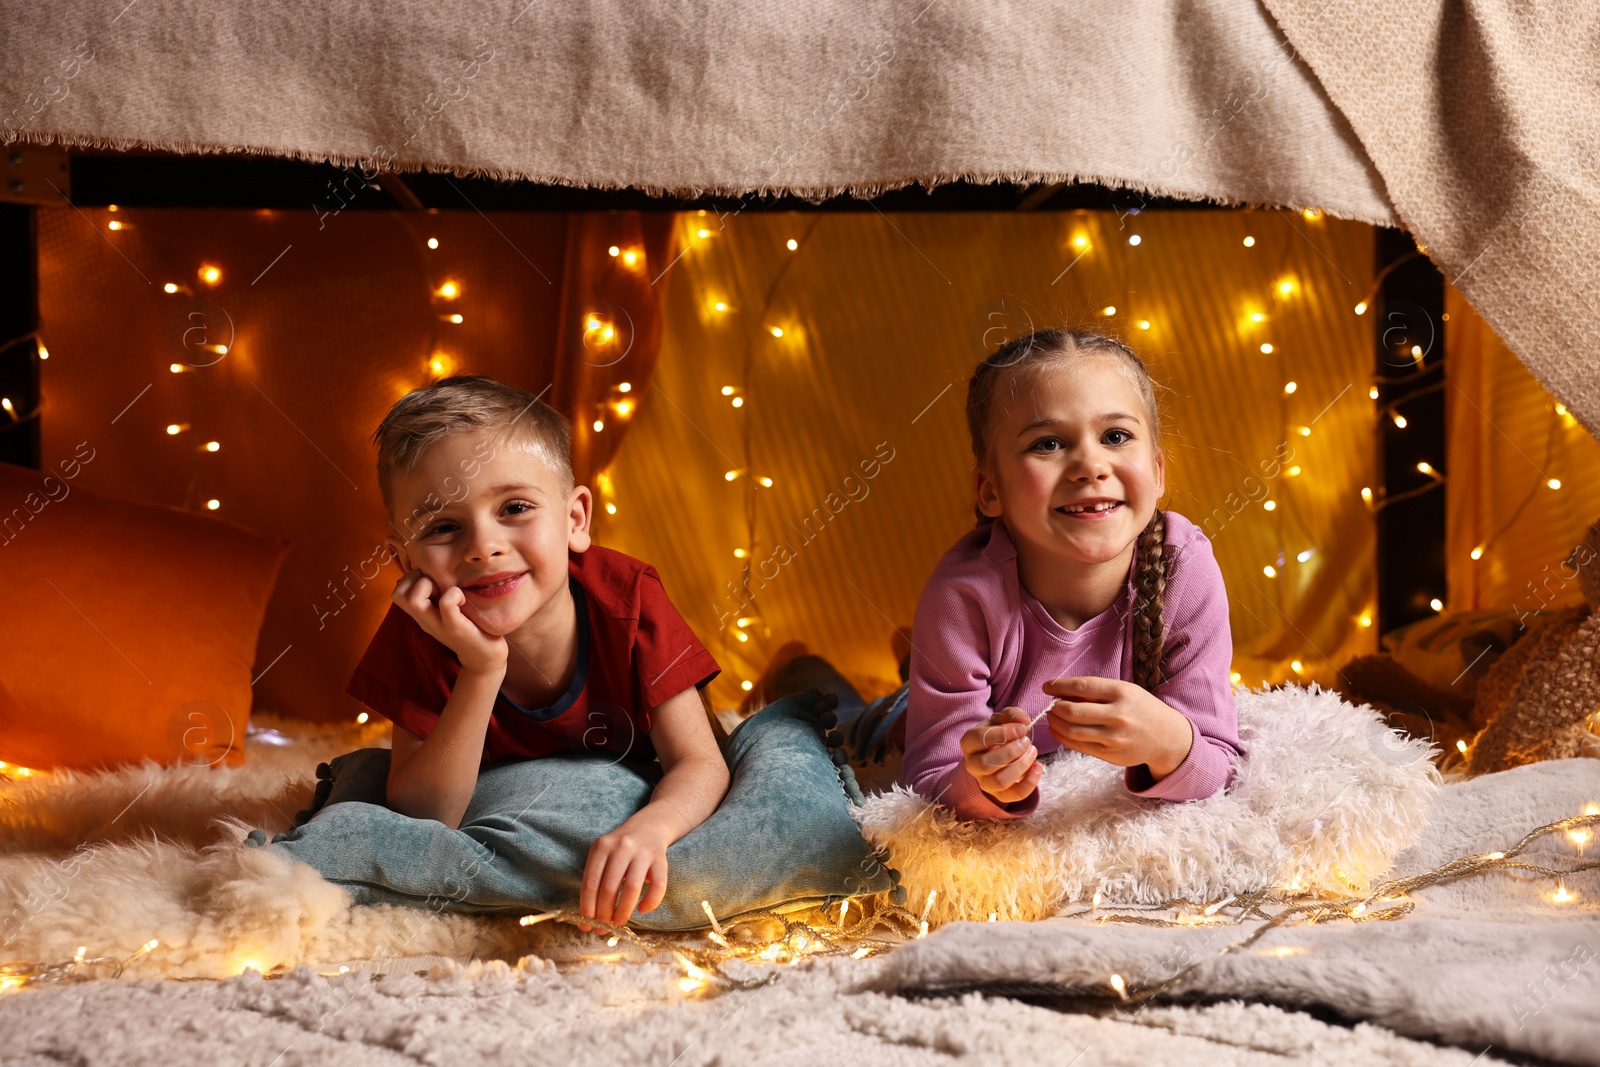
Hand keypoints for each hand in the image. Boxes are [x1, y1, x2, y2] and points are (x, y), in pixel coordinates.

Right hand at [390, 564, 507, 673]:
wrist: (485, 657)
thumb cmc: (470, 625)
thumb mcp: (448, 608)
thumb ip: (438, 593)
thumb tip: (435, 568)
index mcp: (421, 613)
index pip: (397, 590)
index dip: (411, 577)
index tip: (432, 580)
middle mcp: (424, 620)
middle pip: (398, 593)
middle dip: (416, 578)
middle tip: (438, 585)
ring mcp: (438, 625)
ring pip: (414, 599)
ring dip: (429, 585)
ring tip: (446, 590)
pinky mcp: (455, 628)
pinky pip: (446, 604)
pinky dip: (454, 594)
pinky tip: (463, 599)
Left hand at [578, 815, 670, 930]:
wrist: (648, 827)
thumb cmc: (620, 850)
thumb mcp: (603, 855)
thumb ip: (596, 879)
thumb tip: (588, 917)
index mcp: (602, 847)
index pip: (590, 883)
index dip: (587, 908)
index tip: (586, 925)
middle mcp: (621, 847)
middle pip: (609, 887)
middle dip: (603, 914)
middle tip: (602, 929)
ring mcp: (642, 853)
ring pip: (631, 888)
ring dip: (623, 911)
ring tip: (619, 923)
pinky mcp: (661, 860)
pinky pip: (657, 886)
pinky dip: (650, 902)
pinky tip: (642, 910)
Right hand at [958, 706, 1041, 803]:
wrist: (999, 753)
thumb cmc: (1000, 733)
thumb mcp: (1004, 719)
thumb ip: (1014, 715)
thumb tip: (1024, 722)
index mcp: (969, 743)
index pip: (979, 739)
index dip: (1003, 734)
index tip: (1022, 729)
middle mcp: (972, 765)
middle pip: (987, 764)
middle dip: (1012, 751)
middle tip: (1026, 741)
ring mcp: (985, 782)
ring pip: (1000, 781)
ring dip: (1021, 765)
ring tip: (1032, 751)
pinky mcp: (1000, 795)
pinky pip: (1015, 795)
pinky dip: (1030, 782)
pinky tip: (1038, 766)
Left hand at [1042, 677, 1192, 779]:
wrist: (1166, 737)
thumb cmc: (1141, 709)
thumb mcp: (1125, 691)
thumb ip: (1097, 691)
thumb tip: (1062, 692)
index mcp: (1122, 693)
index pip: (1082, 687)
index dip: (1059, 686)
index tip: (1046, 686)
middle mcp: (1117, 715)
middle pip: (1072, 711)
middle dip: (1055, 707)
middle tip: (1050, 704)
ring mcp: (1113, 737)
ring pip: (1072, 731)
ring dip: (1055, 723)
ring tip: (1052, 717)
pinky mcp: (1110, 754)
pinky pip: (1078, 745)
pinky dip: (1062, 737)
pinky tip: (1057, 730)